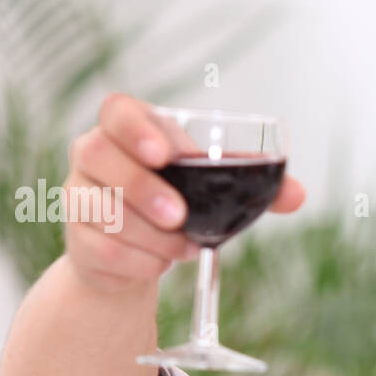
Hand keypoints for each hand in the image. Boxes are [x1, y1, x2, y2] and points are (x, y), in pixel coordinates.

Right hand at [61, 92, 304, 292]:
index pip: (116, 111)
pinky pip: (101, 249)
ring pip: (99, 208)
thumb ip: (253, 187)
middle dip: (141, 188)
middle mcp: (93, 155)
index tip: (164, 154)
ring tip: (182, 246)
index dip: (136, 128)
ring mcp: (78, 196)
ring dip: (148, 234)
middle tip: (179, 216)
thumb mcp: (212, 189)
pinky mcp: (78, 240)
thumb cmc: (178, 204)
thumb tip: (297, 194)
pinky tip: (159, 264)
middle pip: (98, 154)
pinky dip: (138, 262)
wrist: (138, 255)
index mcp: (127, 131)